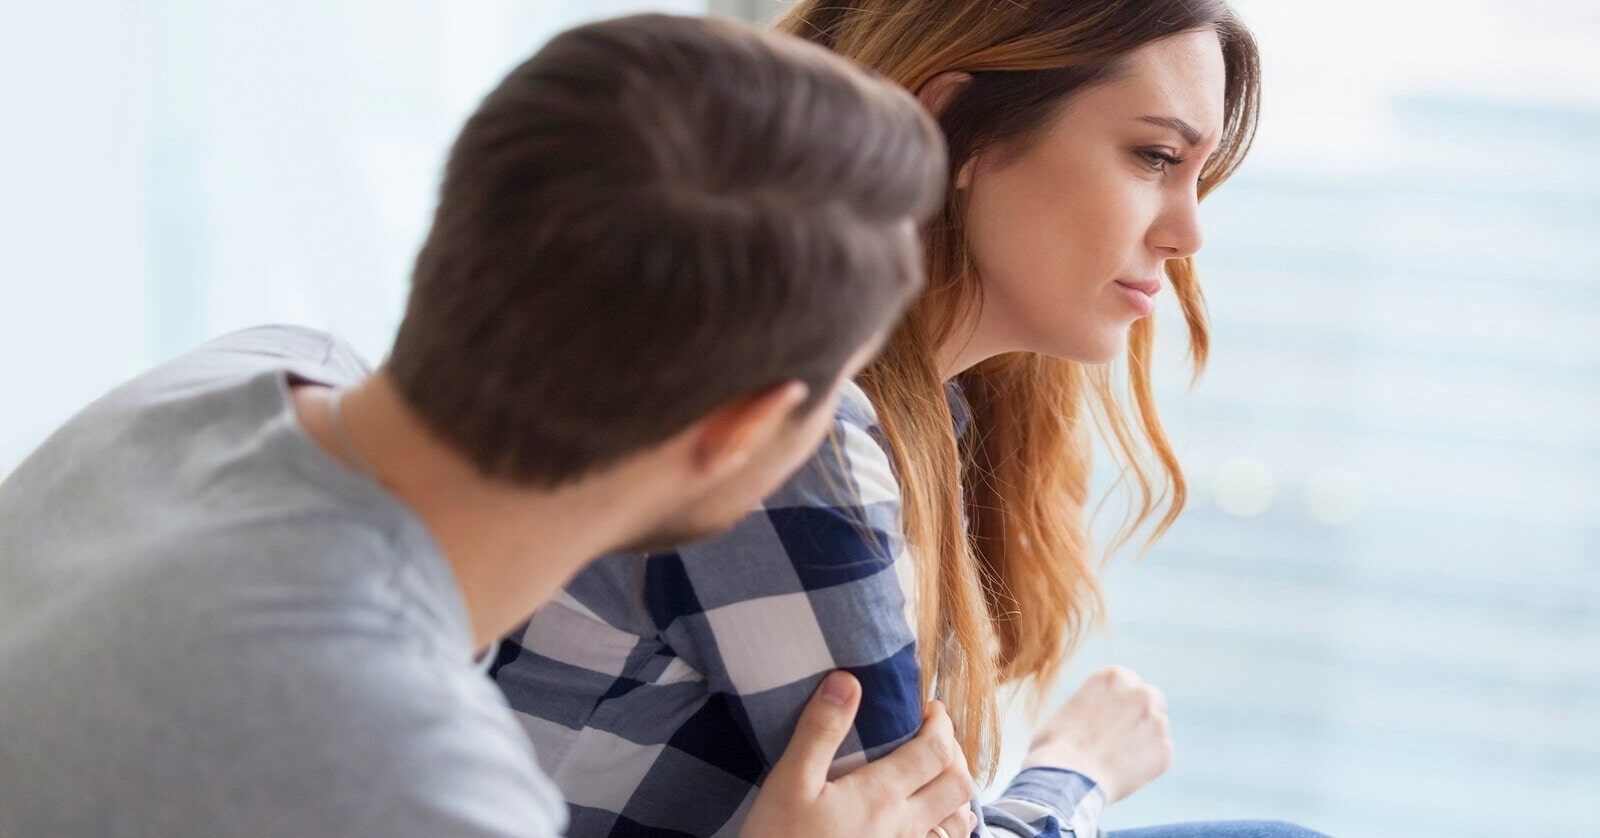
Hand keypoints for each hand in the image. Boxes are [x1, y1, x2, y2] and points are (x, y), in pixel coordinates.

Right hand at [743, 671, 978, 837]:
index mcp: (881, 795)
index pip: (935, 750)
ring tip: (935, 776)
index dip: (941, 723)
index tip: (930, 707)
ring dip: (954, 792)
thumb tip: (847, 681)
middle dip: (954, 753)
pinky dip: (946, 828)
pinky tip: (927, 824)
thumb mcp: (789, 783)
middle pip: (958, 784)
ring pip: (957, 821)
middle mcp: (905, 826)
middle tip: (933, 736)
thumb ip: (821, 731)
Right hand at [1021, 665, 1172, 803]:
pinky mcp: (1164, 750)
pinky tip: (1122, 773)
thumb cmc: (1056, 746)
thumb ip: (1095, 706)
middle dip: (1142, 716)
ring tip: (1115, 762)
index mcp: (1114, 676)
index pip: (1130, 682)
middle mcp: (1140, 692)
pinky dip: (1147, 766)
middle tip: (1123, 737)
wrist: (1065, 777)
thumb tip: (1102, 719)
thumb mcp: (1071, 710)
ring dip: (1144, 741)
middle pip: (1153, 699)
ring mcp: (1157, 721)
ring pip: (1157, 730)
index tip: (1113, 718)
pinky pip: (1159, 756)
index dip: (1122, 702)